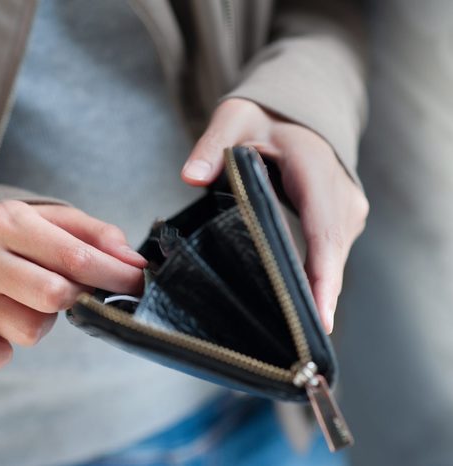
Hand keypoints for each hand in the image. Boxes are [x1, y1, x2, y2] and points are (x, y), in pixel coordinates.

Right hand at [0, 201, 145, 370]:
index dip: (115, 275)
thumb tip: (132, 262)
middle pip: (54, 295)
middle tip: (76, 289)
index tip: (138, 283)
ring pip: (29, 330)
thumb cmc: (20, 234)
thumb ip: (98, 235)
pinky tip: (1, 335)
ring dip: (42, 321)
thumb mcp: (57, 219)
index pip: (74, 257)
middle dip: (77, 297)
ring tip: (30, 300)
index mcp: (8, 222)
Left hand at [181, 98, 367, 332]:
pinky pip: (329, 258)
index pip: (323, 232)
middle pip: (331, 257)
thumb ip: (212, 146)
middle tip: (295, 349)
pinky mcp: (341, 222)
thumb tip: (190, 175)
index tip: (317, 319)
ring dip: (316, 296)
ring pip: (333, 261)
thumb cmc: (264, 119)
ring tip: (294, 339)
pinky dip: (315, 282)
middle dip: (316, 300)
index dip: (322, 278)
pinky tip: (296, 311)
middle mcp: (341, 197)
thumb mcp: (234, 119)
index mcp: (317, 172)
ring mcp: (346, 212)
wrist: (296, 114)